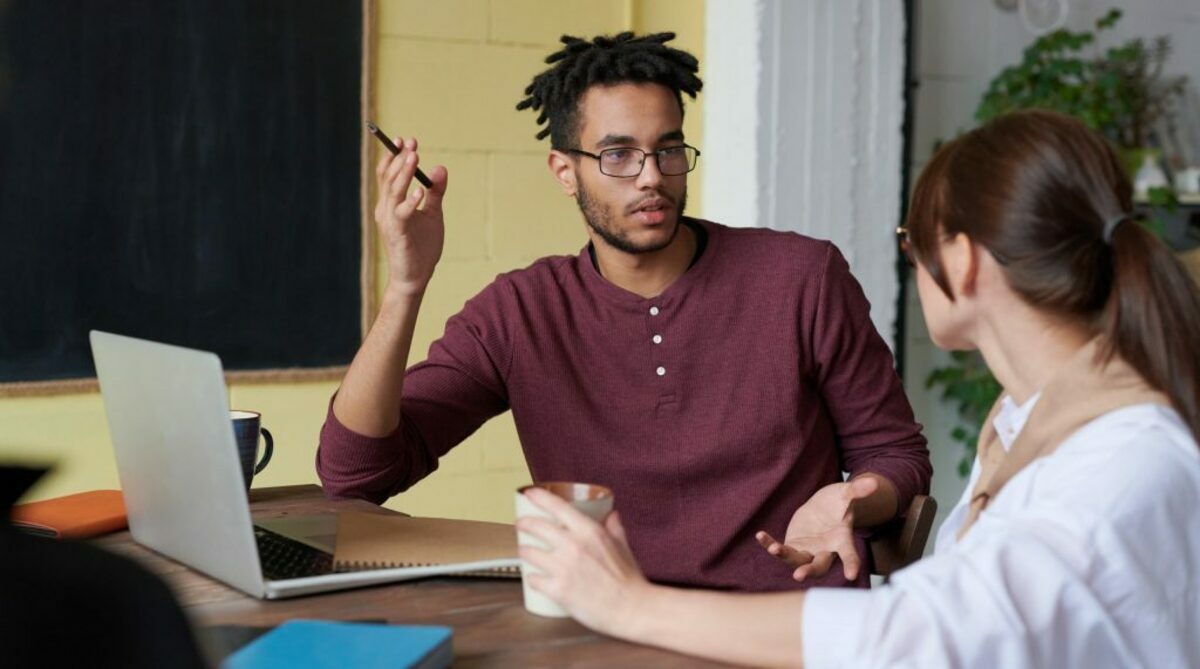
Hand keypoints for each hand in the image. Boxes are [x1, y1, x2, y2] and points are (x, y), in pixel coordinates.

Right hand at [374, 136, 446, 297]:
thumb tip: (440, 168)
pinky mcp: (398, 234)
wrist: (415, 277)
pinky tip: (421, 191)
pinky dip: (410, 201)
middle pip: (389, 178)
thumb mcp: (433, 214)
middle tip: (411, 143)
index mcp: (391, 203)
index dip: (394, 156)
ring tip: (414, 157)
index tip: (406, 140)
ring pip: (393, 192)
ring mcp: (389, 221)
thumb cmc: (421, 247)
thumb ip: (436, 192)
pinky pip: (402, 214)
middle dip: (399, 158)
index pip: (388, 174)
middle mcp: (385, 209)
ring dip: (403, 173)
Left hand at [516, 488, 651, 636]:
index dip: (539, 497)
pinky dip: (532, 579)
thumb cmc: (629, 579)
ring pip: (528, 552)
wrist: (631, 609)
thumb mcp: (622, 546)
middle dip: (524, 523)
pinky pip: (533, 579)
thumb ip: (614, 528)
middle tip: (521, 524)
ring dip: (524, 551)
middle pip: (536, 526)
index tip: (530, 493)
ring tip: (526, 553)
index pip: (557, 506)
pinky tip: (535, 579)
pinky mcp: (557, 590)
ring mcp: (563, 568)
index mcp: (589, 531)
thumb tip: (611, 514)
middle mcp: (573, 546)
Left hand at [755, 476, 878, 582]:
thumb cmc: (838, 503)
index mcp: (841, 540)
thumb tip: (873, 482)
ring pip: (797, 560)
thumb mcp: (846, 494)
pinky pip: (781, 549)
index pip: (848, 554)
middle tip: (799, 575)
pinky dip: (770, 544)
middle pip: (819, 565)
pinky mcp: (793, 547)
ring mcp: (808, 551)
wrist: (824, 508)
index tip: (851, 576)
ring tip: (774, 549)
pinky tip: (760, 535)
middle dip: (809, 570)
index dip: (851, 564)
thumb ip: (858, 490)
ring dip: (785, 556)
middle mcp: (825, 550)